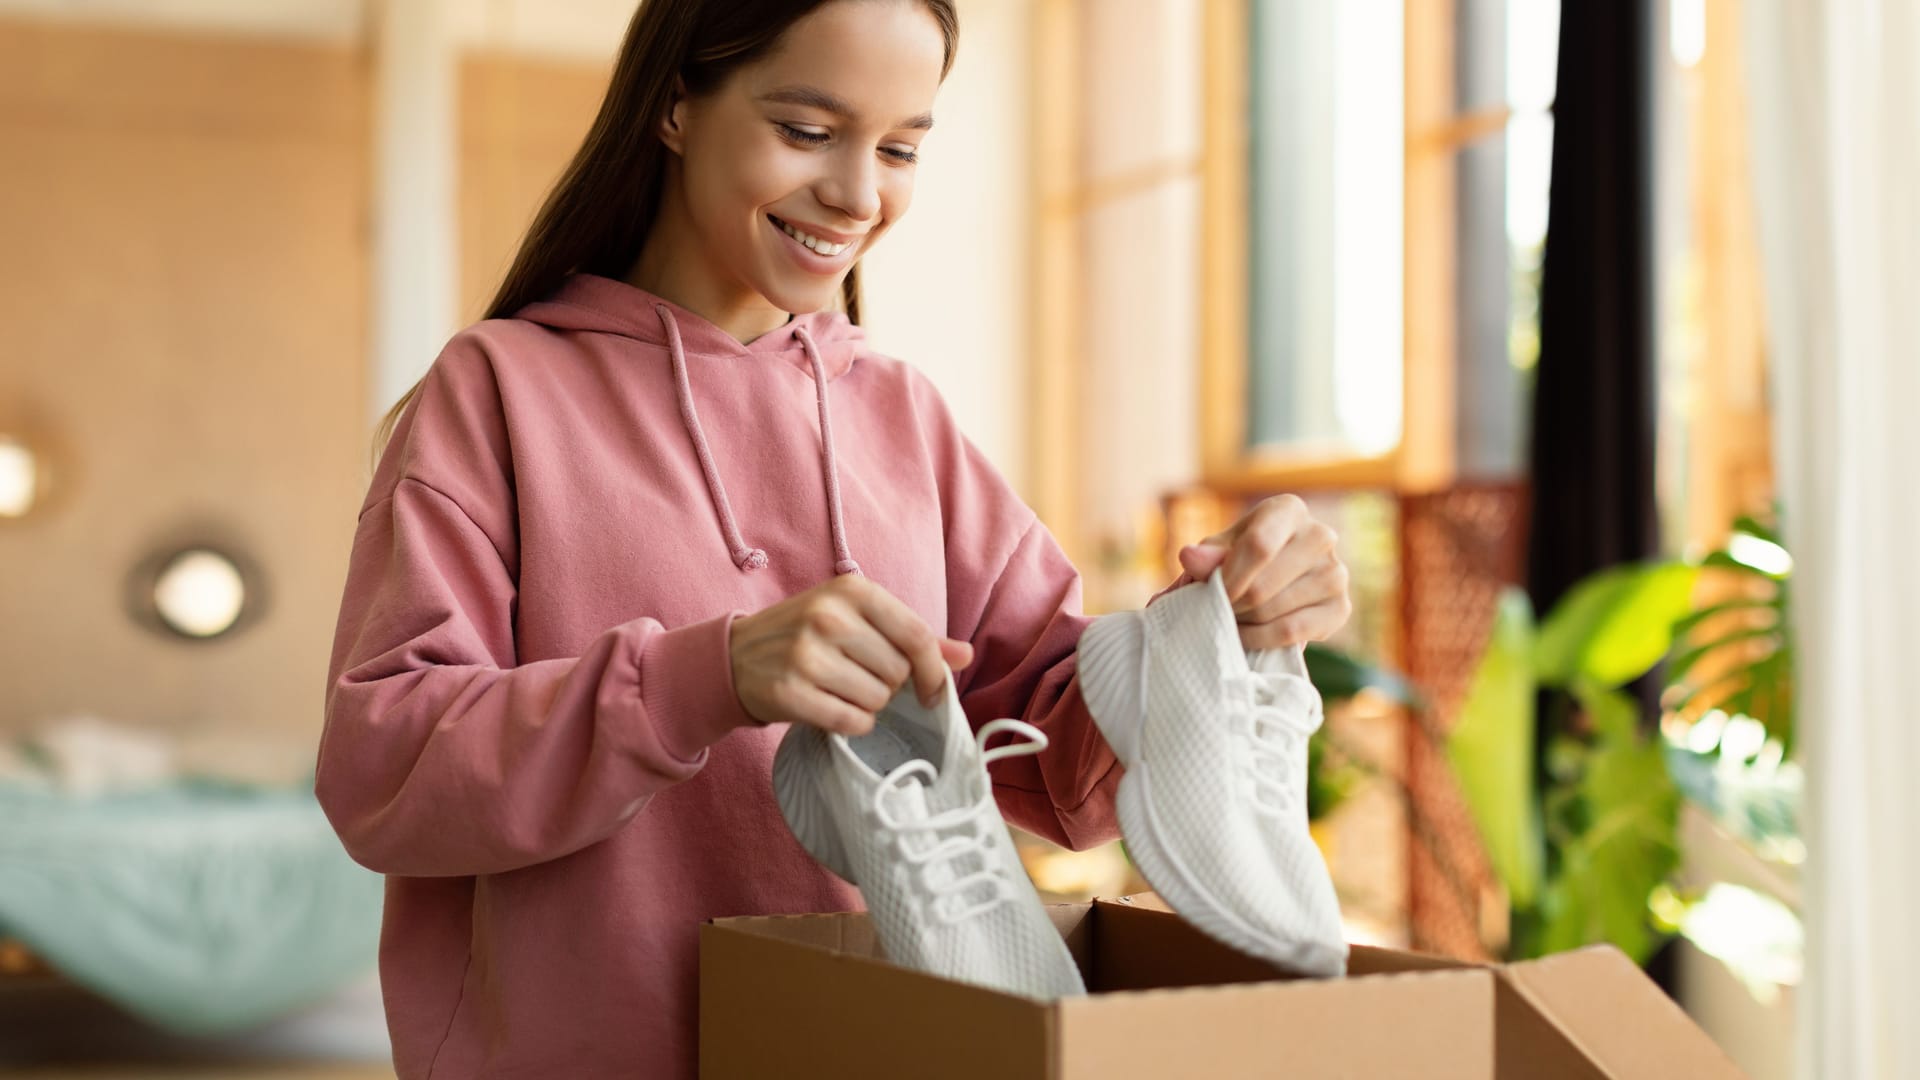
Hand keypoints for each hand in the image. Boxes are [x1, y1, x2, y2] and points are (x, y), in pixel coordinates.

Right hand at [728, 574, 974, 735]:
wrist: (735, 656)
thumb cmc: (807, 636)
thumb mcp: (857, 619)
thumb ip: (912, 636)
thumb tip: (965, 655)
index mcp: (852, 590)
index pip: (917, 636)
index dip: (934, 671)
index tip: (931, 691)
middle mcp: (829, 617)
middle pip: (899, 672)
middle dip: (890, 685)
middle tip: (860, 678)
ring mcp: (806, 654)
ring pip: (877, 700)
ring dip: (868, 705)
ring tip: (841, 690)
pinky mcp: (789, 692)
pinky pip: (852, 722)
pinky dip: (851, 724)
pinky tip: (831, 707)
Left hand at [1173, 494, 1352, 649]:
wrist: (1274, 580)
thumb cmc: (1242, 556)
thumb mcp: (1221, 548)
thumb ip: (1208, 554)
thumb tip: (1190, 557)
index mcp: (1289, 510)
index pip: (1259, 545)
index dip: (1229, 576)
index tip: (1209, 593)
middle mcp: (1321, 535)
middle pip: (1263, 585)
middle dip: (1231, 604)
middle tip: (1216, 610)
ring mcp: (1336, 573)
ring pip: (1275, 610)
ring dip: (1243, 622)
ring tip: (1229, 619)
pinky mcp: (1341, 608)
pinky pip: (1292, 632)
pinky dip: (1260, 639)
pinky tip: (1245, 635)